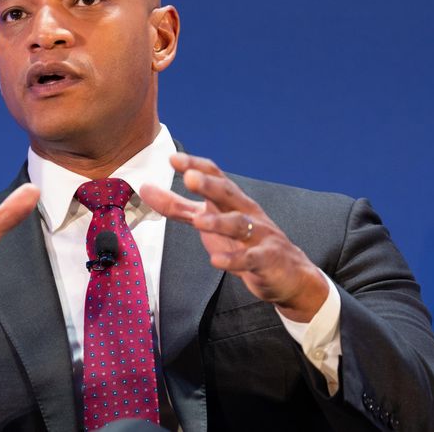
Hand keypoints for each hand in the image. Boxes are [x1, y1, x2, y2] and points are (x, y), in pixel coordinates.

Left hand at [140, 152, 327, 322]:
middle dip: (209, 185)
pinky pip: (250, 258)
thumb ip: (177, 207)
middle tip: (189, 178)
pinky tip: (216, 261)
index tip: (174, 158)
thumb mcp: (208, 221)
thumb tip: (145, 188)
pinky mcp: (266, 260)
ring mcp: (259, 235)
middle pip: (228, 193)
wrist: (288, 275)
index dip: (196, 166)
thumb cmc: (243, 242)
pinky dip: (234, 259)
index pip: (215, 176)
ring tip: (198, 222)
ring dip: (219, 222)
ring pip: (239, 224)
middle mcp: (246, 212)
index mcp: (231, 200)